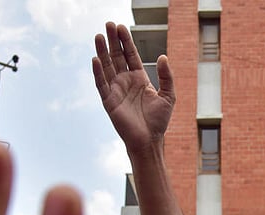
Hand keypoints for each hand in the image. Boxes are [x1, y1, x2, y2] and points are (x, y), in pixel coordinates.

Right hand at [92, 22, 174, 153]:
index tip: (121, 27)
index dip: (126, 41)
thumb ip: (166, 76)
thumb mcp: (168, 95)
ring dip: (102, 51)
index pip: (130, 55)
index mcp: (139, 78)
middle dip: (113, 41)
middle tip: (108, 24)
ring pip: (107, 66)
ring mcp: (116, 90)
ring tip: (99, 35)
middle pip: (116, 56)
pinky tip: (96, 59)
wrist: (149, 140)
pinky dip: (98, 72)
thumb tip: (163, 56)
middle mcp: (125, 82)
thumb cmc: (159, 121)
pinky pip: (101, 84)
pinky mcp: (109, 101)